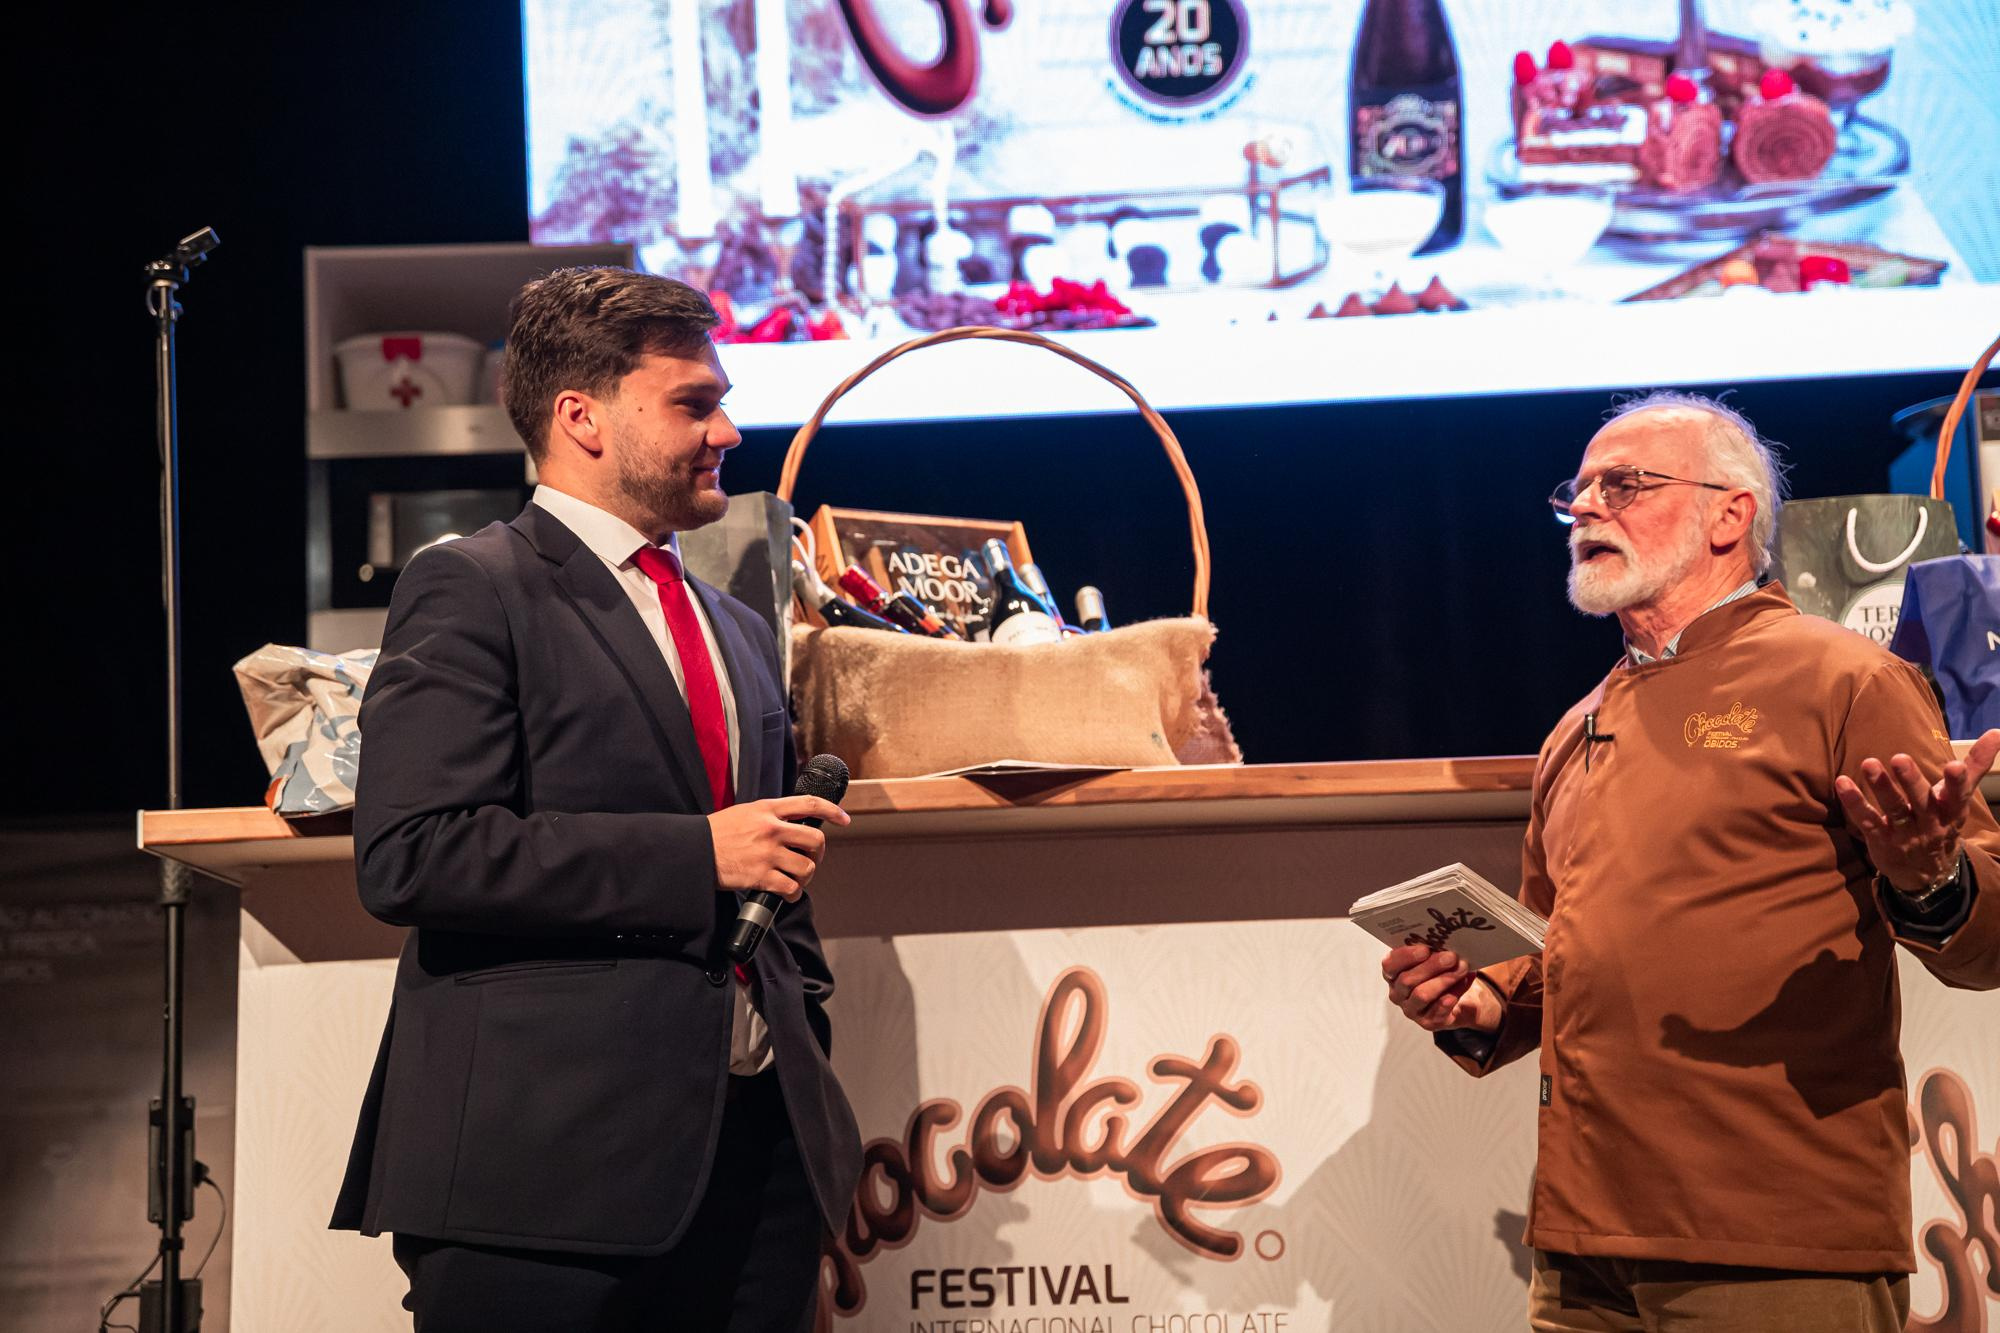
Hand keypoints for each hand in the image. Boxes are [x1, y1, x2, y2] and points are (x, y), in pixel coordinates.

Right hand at [707, 796, 850, 898]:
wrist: (694, 850)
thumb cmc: (718, 833)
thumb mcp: (745, 812)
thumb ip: (770, 815)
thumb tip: (794, 823)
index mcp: (768, 809)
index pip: (809, 804)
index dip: (832, 811)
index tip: (844, 819)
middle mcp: (771, 829)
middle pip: (815, 841)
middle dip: (818, 855)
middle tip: (810, 860)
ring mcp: (767, 853)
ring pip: (807, 868)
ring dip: (806, 877)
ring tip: (795, 879)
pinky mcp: (761, 876)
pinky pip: (791, 888)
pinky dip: (793, 894)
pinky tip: (786, 893)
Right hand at [1381, 944, 1502, 1033]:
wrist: (1455, 997)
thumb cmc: (1438, 972)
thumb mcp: (1432, 959)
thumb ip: (1432, 950)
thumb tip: (1444, 941)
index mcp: (1392, 973)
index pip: (1390, 965)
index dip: (1406, 956)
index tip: (1425, 948)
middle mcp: (1397, 993)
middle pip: (1408, 980)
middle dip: (1432, 966)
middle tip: (1452, 956)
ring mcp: (1411, 1009)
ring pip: (1422, 995)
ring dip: (1444, 980)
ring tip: (1462, 968)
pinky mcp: (1427, 1023)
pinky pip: (1437, 1011)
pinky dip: (1450, 998)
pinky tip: (1460, 988)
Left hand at [1833, 728, 1998, 895]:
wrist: (1926, 873)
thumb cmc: (1942, 822)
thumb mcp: (1960, 798)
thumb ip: (1975, 766)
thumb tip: (1997, 732)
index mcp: (1951, 812)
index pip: (1957, 797)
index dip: (1957, 782)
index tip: (1955, 765)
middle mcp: (1930, 823)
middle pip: (1921, 801)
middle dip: (1911, 780)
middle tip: (1899, 757)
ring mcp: (1904, 833)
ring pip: (1893, 810)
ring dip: (1881, 787)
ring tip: (1868, 763)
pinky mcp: (1880, 839)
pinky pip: (1867, 820)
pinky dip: (1855, 802)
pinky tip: (1843, 783)